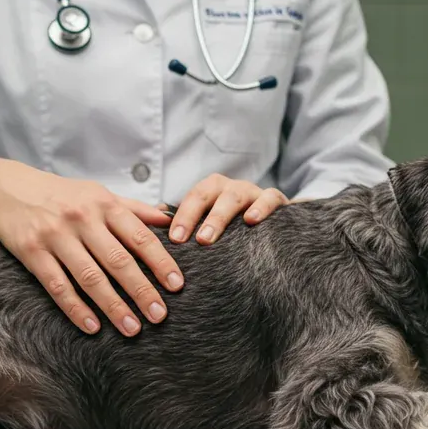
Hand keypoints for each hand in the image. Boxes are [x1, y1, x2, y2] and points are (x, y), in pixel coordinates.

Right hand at [0, 164, 182, 336]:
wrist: (9, 188)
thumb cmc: (63, 195)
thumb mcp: (99, 194)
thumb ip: (134, 209)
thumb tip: (171, 218)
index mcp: (104, 204)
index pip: (139, 236)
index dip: (160, 262)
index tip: (176, 286)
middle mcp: (82, 218)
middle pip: (118, 260)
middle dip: (141, 290)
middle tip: (159, 316)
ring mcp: (56, 236)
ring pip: (90, 277)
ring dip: (113, 306)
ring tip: (132, 329)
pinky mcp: (32, 252)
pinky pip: (57, 285)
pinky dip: (76, 308)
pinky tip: (92, 327)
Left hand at [167, 174, 288, 244]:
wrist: (270, 224)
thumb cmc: (232, 226)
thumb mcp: (208, 222)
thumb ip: (183, 220)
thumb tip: (151, 222)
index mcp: (212, 191)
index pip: (193, 198)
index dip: (183, 216)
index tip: (175, 239)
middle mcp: (230, 188)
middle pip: (210, 194)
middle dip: (198, 216)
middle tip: (192, 240)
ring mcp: (253, 192)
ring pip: (236, 196)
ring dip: (220, 216)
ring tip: (210, 237)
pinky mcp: (276, 200)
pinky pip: (270, 198)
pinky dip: (261, 207)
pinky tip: (252, 221)